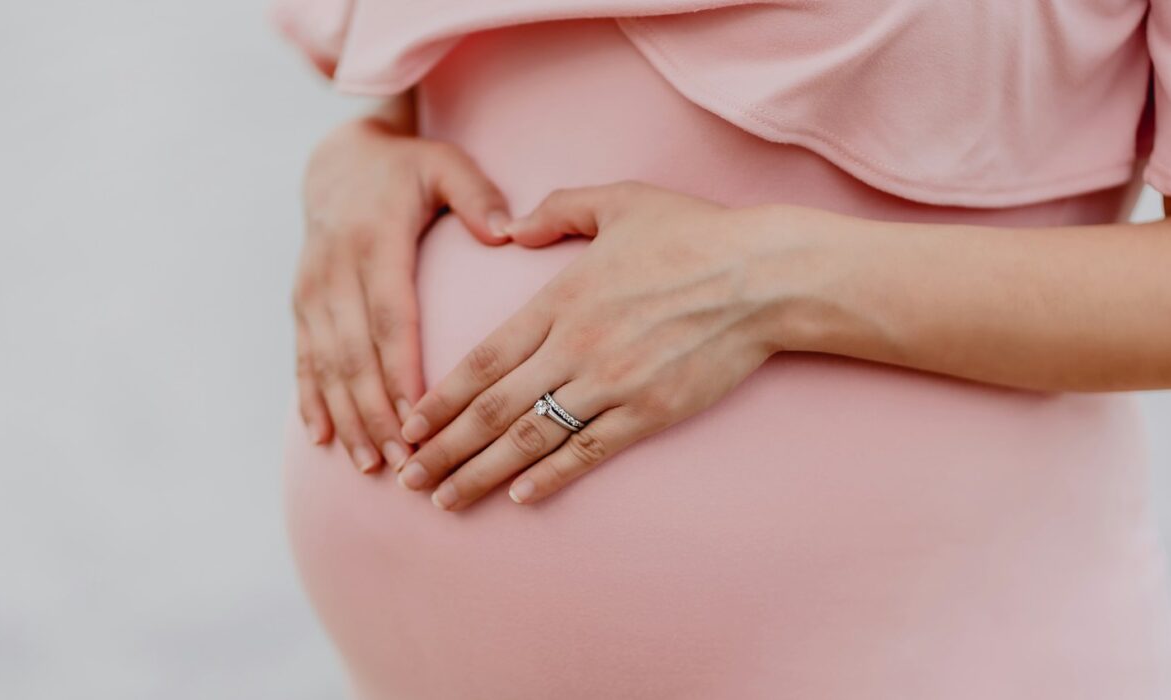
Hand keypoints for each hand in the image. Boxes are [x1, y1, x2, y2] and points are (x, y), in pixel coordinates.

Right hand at [294, 117, 510, 472]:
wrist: (337, 160)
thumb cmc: (407, 169)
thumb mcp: (445, 166)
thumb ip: (477, 196)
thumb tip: (507, 232)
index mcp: (375, 242)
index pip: (390, 317)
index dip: (400, 369)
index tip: (419, 415)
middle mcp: (335, 271)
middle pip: (355, 354)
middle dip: (376, 412)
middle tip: (404, 461)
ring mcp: (313, 292)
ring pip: (326, 364)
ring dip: (347, 417)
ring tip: (371, 463)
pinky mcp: (301, 305)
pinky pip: (303, 359)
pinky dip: (310, 400)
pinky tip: (322, 439)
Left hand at [394, 182, 799, 508]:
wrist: (763, 277)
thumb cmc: (694, 234)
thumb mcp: (620, 201)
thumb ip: (558, 210)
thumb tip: (512, 226)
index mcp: (560, 300)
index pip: (483, 359)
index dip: (441, 398)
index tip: (409, 425)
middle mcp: (576, 347)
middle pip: (493, 408)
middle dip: (443, 448)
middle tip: (407, 478)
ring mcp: (612, 384)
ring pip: (532, 439)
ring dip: (482, 473)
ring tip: (445, 499)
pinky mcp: (650, 412)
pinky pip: (589, 451)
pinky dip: (551, 477)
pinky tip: (520, 497)